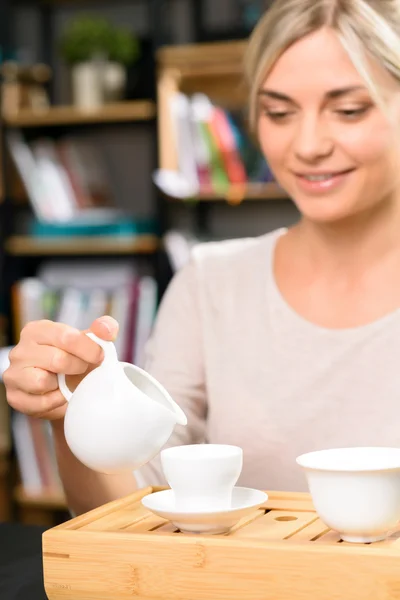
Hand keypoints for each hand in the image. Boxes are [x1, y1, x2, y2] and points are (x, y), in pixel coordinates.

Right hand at [4, 316, 118, 420]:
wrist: (66, 391)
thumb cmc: (76, 361)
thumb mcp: (90, 342)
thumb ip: (103, 329)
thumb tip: (107, 329)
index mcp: (37, 330)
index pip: (67, 337)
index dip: (89, 349)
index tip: (99, 356)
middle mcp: (20, 350)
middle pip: (57, 360)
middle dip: (78, 367)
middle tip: (82, 369)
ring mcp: (14, 374)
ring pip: (43, 382)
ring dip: (63, 386)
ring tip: (66, 382)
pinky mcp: (14, 397)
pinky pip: (41, 402)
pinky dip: (56, 401)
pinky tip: (58, 395)